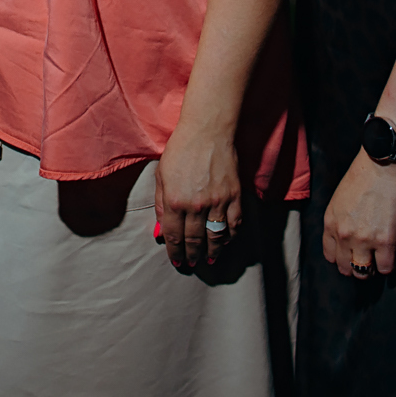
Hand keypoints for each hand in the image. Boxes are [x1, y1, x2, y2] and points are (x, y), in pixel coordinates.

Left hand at [154, 122, 241, 268]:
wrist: (207, 132)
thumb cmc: (180, 151)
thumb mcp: (161, 176)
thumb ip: (161, 205)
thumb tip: (162, 229)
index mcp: (175, 202)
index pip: (174, 237)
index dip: (175, 253)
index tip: (177, 262)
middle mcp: (196, 206)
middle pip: (194, 240)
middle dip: (192, 255)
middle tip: (191, 264)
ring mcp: (218, 202)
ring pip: (216, 237)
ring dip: (212, 251)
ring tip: (209, 259)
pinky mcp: (234, 196)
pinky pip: (234, 223)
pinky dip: (231, 236)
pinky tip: (226, 241)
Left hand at [322, 149, 395, 278]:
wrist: (383, 165)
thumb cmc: (363, 176)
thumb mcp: (339, 198)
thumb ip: (339, 219)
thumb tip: (347, 236)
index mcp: (330, 223)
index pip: (330, 255)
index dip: (341, 258)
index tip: (349, 255)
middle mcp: (344, 235)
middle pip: (345, 267)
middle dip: (354, 266)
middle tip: (364, 260)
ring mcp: (365, 240)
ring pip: (363, 272)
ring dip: (370, 270)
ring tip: (376, 261)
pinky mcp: (386, 241)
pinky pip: (385, 268)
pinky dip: (387, 267)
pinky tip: (389, 257)